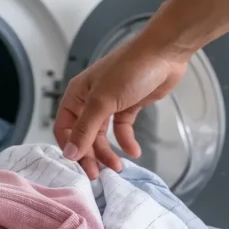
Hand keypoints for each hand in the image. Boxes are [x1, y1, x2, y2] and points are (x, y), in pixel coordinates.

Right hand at [53, 35, 187, 178]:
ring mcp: (110, 103)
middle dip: (90, 155)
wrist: (164, 53)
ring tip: (118, 168)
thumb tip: (69, 154)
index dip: (70, 148)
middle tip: (99, 175)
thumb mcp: (103, 101)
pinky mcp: (129, 106)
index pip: (64, 127)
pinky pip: (122, 129)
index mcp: (77, 95)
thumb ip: (85, 129)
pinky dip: (126, 141)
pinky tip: (134, 152)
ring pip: (102, 135)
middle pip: (84, 134)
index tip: (81, 167)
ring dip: (108, 152)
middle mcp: (90, 100)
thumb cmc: (130, 70)